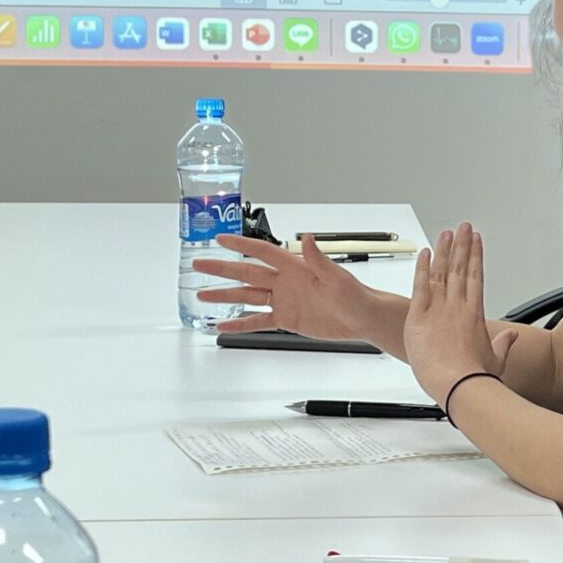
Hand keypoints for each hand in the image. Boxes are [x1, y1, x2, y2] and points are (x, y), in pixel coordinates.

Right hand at [193, 234, 370, 336]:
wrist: (362, 318)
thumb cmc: (355, 295)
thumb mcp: (337, 277)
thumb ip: (319, 259)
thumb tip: (307, 238)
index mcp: (296, 267)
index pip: (263, 252)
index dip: (241, 244)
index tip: (221, 238)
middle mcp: (286, 281)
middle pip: (247, 272)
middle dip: (223, 268)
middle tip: (200, 263)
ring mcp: (284, 300)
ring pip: (248, 296)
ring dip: (225, 295)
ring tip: (202, 295)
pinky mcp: (287, 319)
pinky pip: (258, 321)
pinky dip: (240, 323)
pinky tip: (223, 324)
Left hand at [403, 223, 518, 405]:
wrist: (459, 384)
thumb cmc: (475, 376)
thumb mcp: (496, 360)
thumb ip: (503, 345)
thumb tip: (511, 338)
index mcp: (475, 313)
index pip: (476, 276)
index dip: (476, 256)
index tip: (476, 242)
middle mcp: (458, 305)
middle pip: (461, 267)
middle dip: (462, 244)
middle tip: (463, 227)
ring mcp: (440, 309)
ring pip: (443, 271)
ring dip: (445, 249)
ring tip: (447, 232)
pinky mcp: (421, 316)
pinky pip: (420, 286)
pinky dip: (422, 268)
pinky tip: (425, 253)